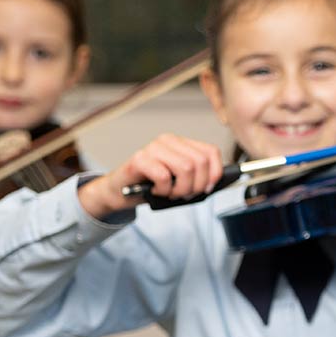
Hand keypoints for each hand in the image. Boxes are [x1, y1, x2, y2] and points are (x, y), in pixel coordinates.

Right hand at [80, 134, 221, 217]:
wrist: (119, 192)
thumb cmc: (151, 186)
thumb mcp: (179, 181)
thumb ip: (196, 177)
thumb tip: (216, 183)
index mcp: (181, 143)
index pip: (211, 152)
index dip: (215, 173)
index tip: (207, 189)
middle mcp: (168, 140)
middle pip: (199, 162)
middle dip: (196, 186)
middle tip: (183, 195)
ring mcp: (153, 148)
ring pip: (186, 168)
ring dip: (180, 189)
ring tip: (170, 193)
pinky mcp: (139, 159)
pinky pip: (164, 176)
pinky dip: (164, 190)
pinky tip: (156, 190)